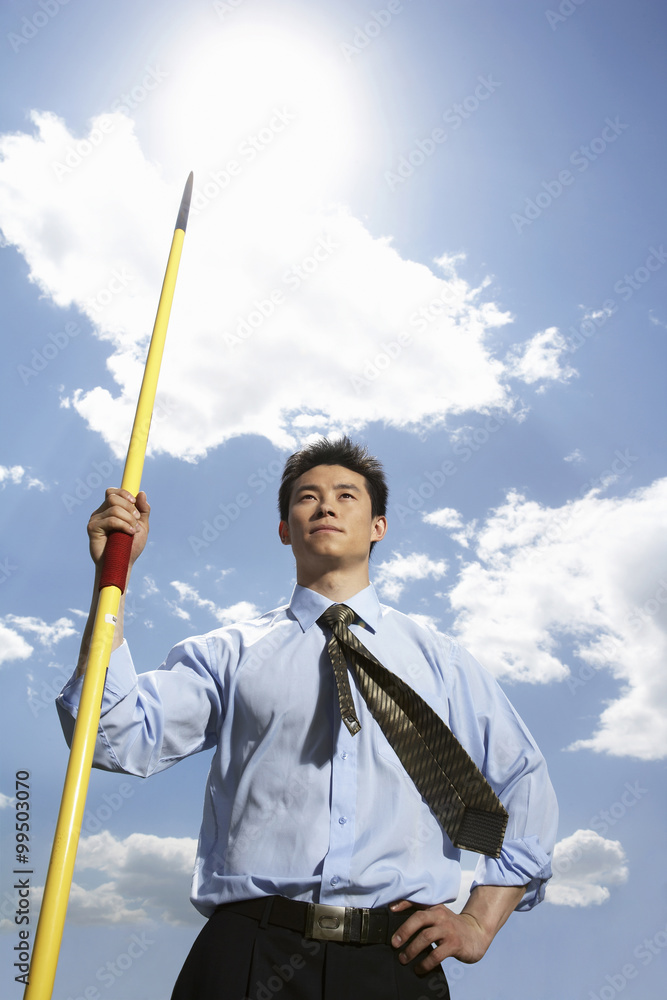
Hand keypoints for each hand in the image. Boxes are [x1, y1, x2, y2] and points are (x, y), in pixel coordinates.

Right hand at [87, 488, 149, 568]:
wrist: (123, 564)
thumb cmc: (130, 547)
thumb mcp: (141, 526)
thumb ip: (143, 510)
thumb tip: (141, 493)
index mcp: (110, 509)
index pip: (113, 492)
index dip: (124, 493)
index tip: (134, 502)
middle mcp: (101, 512)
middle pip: (113, 497)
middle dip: (129, 507)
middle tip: (136, 520)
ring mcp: (95, 520)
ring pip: (114, 508)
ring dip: (128, 518)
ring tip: (133, 530)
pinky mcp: (93, 528)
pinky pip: (111, 520)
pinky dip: (123, 525)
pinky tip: (129, 533)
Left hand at [390, 884, 525, 974]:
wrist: (477, 933)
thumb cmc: (452, 926)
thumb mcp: (439, 915)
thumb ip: (422, 914)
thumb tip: (396, 914)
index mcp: (435, 908)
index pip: (417, 902)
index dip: (402, 904)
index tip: (389, 910)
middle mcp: (440, 916)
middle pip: (419, 919)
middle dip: (404, 931)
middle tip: (394, 944)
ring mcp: (448, 930)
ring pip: (425, 937)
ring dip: (411, 949)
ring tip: (403, 959)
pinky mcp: (454, 944)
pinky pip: (436, 955)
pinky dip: (424, 963)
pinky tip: (419, 969)